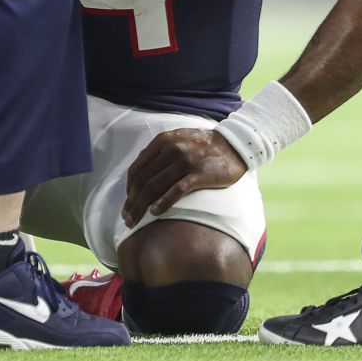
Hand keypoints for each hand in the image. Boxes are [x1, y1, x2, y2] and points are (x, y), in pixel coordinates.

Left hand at [121, 128, 248, 225]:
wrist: (234, 145)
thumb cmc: (203, 146)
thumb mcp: (178, 140)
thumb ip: (159, 153)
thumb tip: (139, 175)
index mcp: (163, 141)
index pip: (137, 168)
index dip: (128, 189)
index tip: (127, 203)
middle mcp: (171, 149)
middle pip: (143, 180)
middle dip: (132, 202)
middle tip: (127, 218)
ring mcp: (185, 161)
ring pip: (155, 186)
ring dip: (142, 206)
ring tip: (135, 220)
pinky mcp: (199, 174)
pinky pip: (176, 190)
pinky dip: (163, 203)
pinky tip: (154, 213)